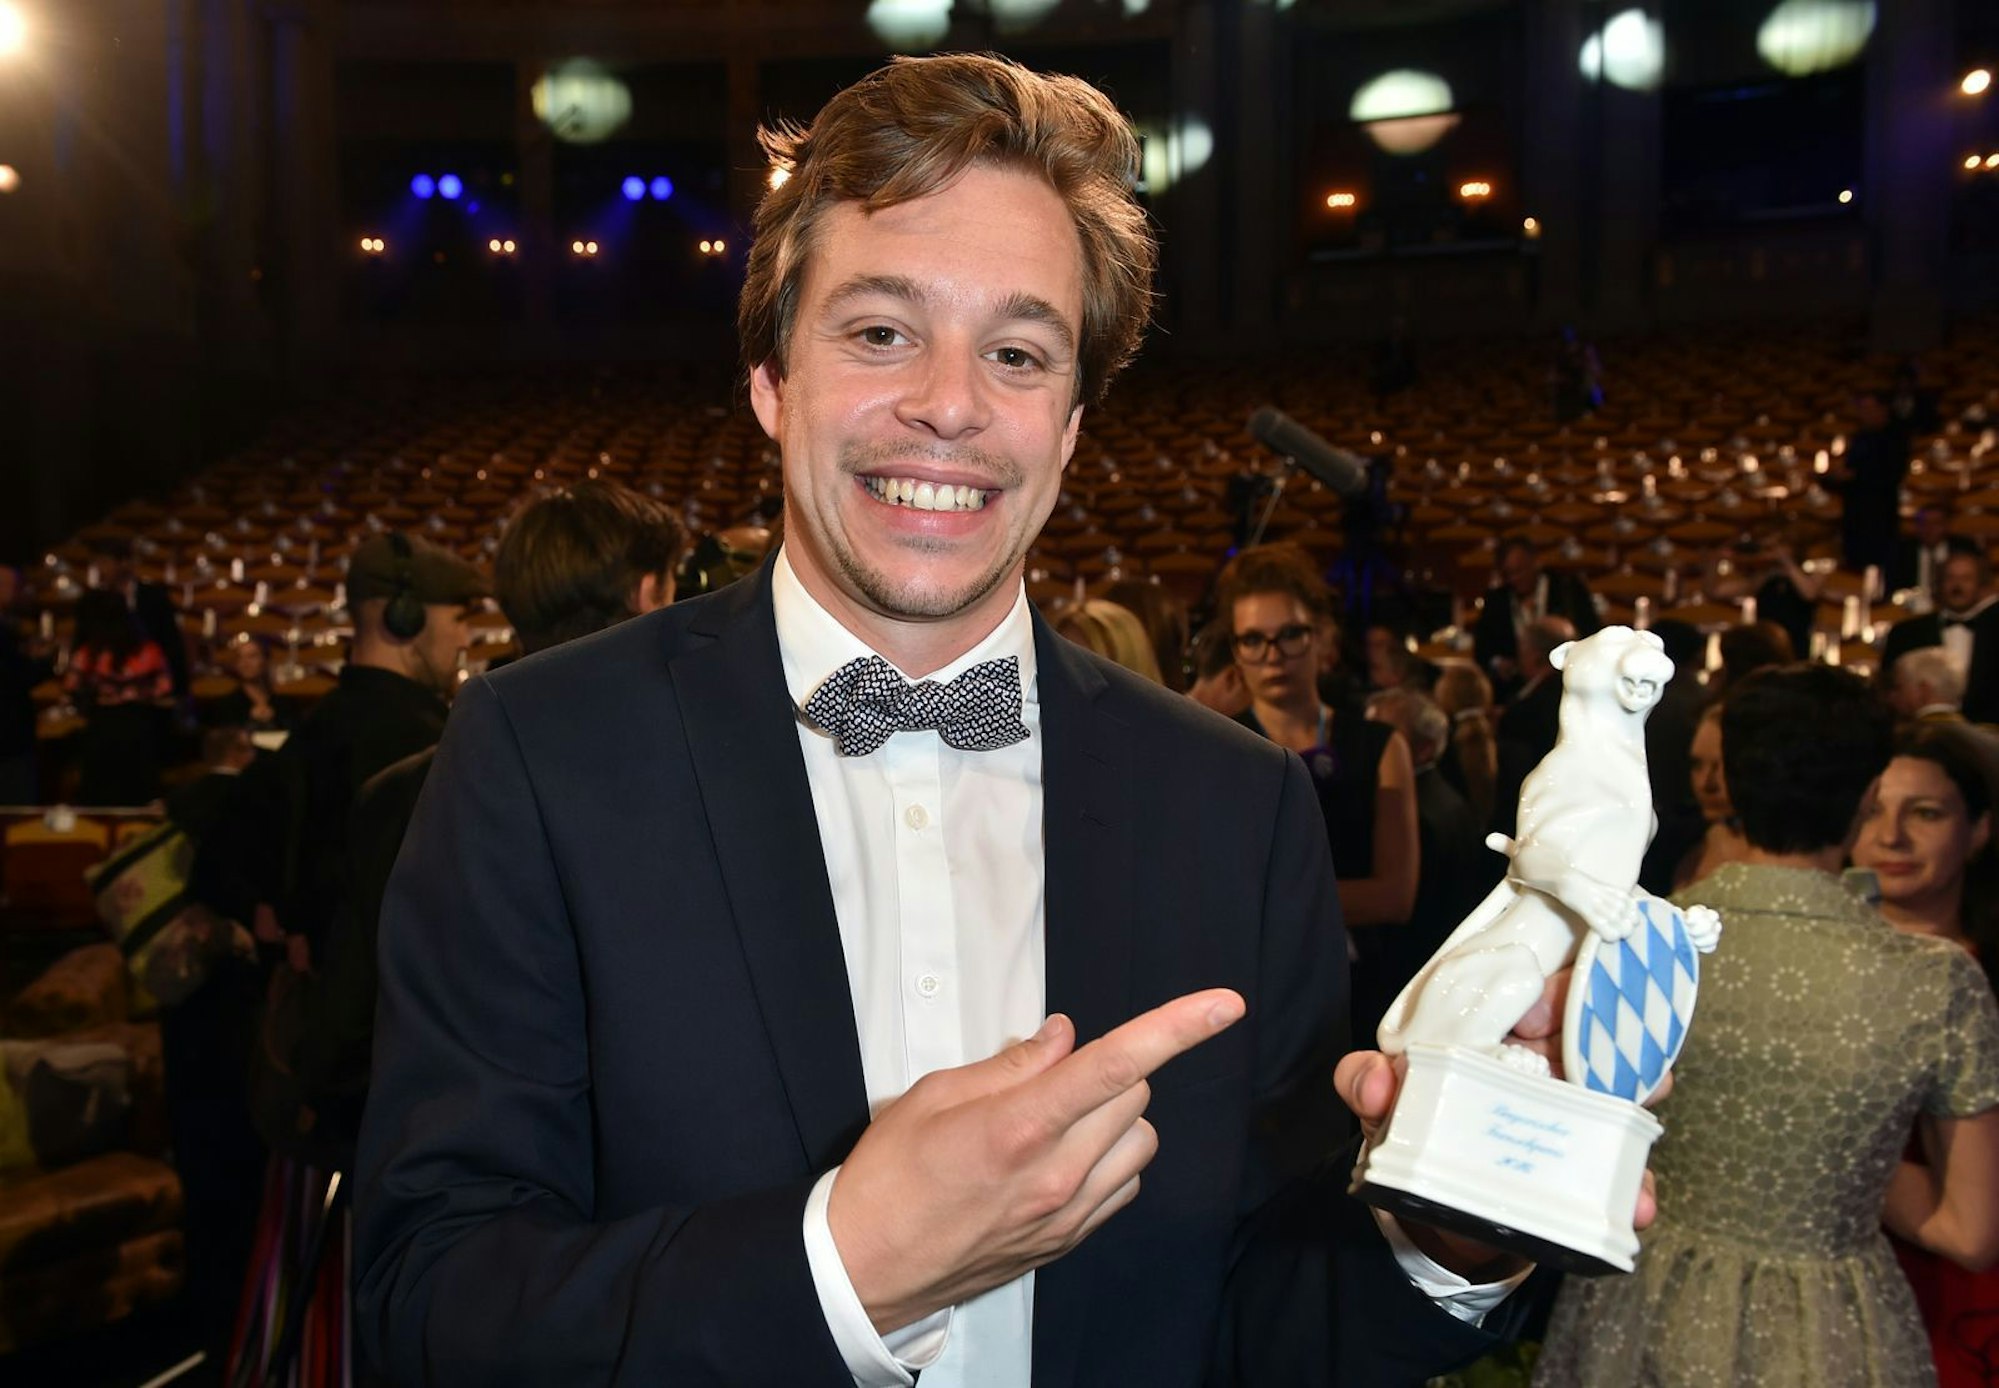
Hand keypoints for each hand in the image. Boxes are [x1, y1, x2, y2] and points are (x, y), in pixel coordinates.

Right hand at [828, 988, 1245, 1334]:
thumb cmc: (889, 1177)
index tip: (1223, 1003)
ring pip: (1142, 1138)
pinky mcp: (1070, 1240)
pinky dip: (1110, 1157)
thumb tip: (1065, 1037)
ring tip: (1060, 1118)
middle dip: (1106, 1069)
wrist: (867, 1266)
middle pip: (1134, 1093)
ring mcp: (1068, 1213)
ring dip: (1115, 1114)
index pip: (1115, 1063)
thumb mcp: (932, 1096)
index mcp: (1017, 1127)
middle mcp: (1055, 1174)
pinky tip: (1065, 1155)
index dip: (1176, 1027)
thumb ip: (1010, 1065)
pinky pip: (1126, 1182)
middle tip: (1049, 1077)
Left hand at [1336, 970, 1662, 1277]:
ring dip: (1638, 1099)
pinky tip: (1636, 1201)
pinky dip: (1635, 1186)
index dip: (1551, 989)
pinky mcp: (1595, 1163)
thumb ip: (1368, 1082)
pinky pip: (1628, 1168)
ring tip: (1626, 1126)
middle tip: (1583, 1067)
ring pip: (1634, 1084)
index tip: (1533, 1016)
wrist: (1434, 1206)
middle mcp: (1552, 1056)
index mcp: (1505, 1026)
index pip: (1544, 983)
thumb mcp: (1383, 1102)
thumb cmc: (1414, 1127)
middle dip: (1606, 1033)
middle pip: (1603, 1022)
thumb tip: (1381, 1080)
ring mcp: (1581, 1106)